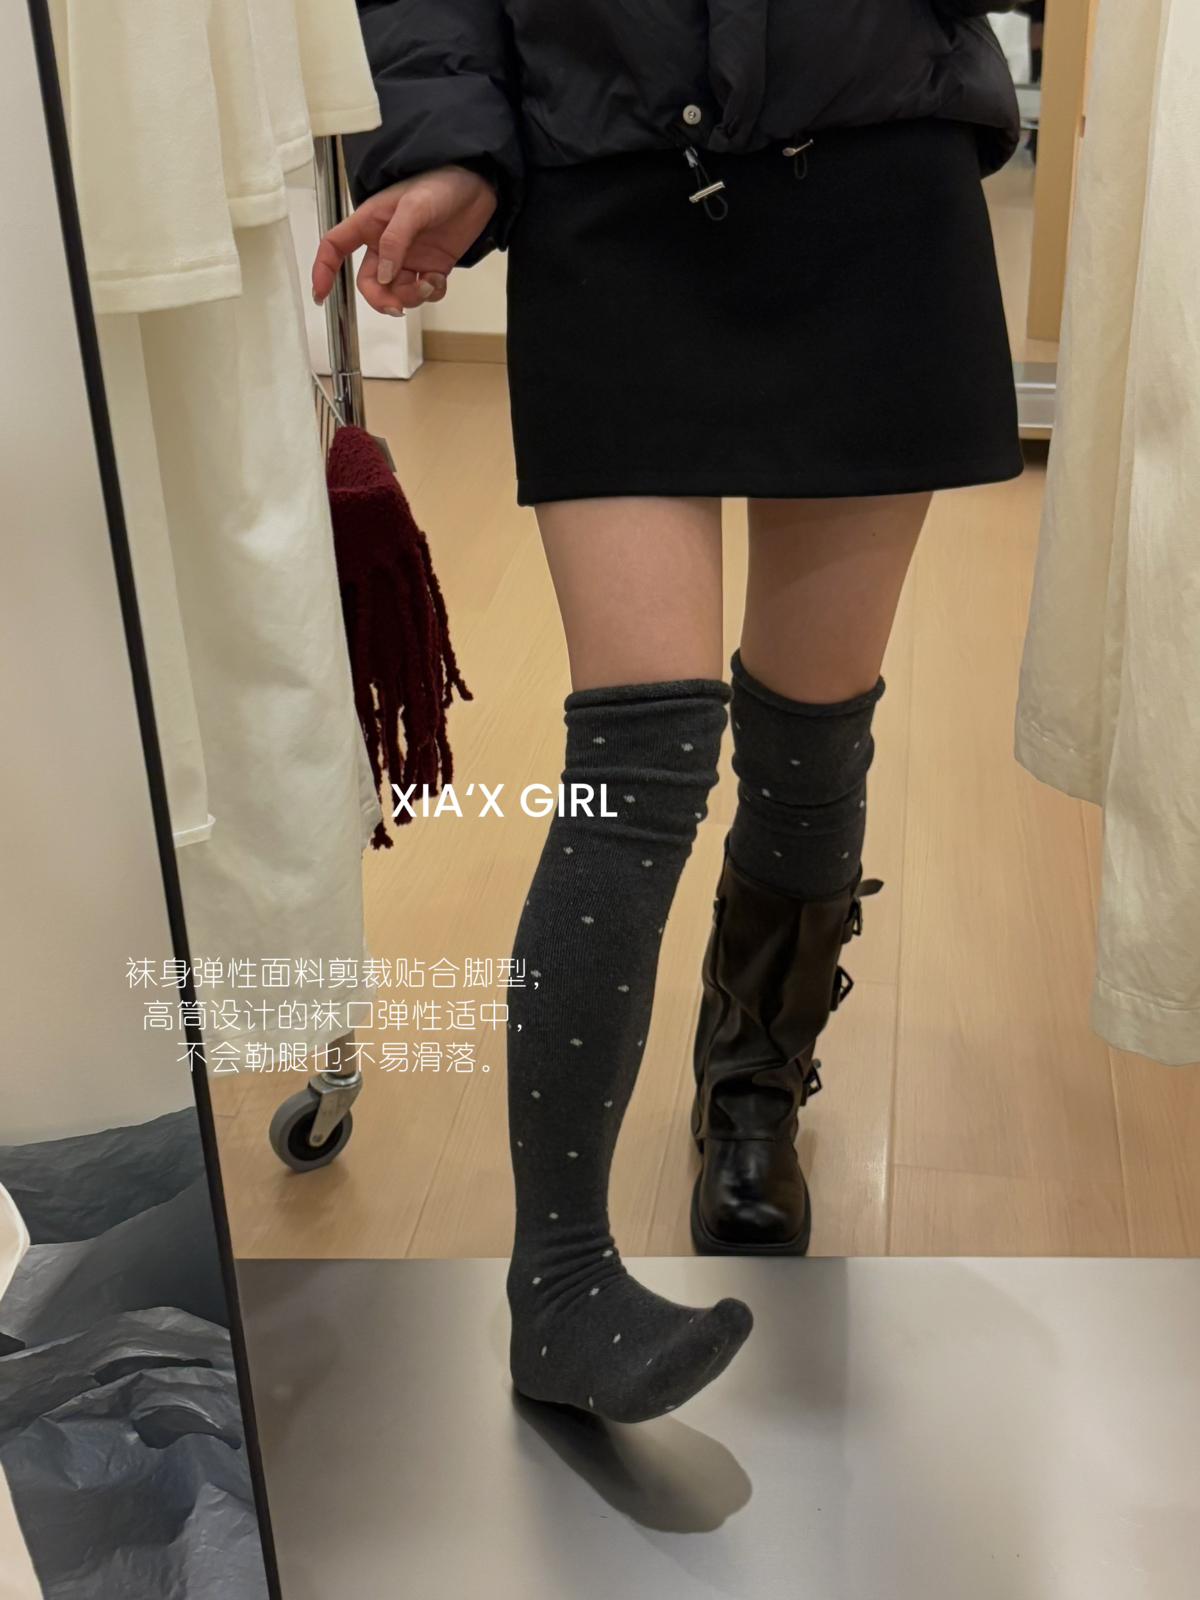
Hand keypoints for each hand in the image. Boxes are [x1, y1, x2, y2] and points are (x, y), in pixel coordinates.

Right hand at [312, 164, 497, 314]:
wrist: (478, 187)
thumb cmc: (440, 184)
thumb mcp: (413, 207)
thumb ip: (395, 241)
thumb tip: (384, 276)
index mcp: (370, 223)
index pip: (335, 247)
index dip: (323, 269)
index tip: (321, 294)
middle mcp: (384, 244)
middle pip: (369, 283)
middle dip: (381, 299)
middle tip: (397, 307)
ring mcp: (407, 258)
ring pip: (396, 293)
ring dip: (411, 298)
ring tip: (430, 284)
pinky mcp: (429, 267)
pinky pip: (422, 293)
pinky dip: (431, 294)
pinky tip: (439, 279)